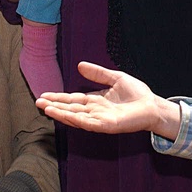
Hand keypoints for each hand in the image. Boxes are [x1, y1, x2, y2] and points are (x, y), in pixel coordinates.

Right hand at [36, 62, 182, 139]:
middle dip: (54, 105)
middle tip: (38, 102)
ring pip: (75, 116)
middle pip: (71, 108)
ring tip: (45, 108)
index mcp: (96, 101)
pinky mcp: (107, 125)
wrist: (153, 106)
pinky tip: (64, 115)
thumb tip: (80, 65)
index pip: (73, 99)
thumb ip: (98, 73)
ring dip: (60, 113)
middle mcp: (95, 111)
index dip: (59, 98)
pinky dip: (75, 119)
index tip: (44, 95)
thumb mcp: (115, 78)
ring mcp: (100, 119)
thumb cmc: (137, 94)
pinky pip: (87, 122)